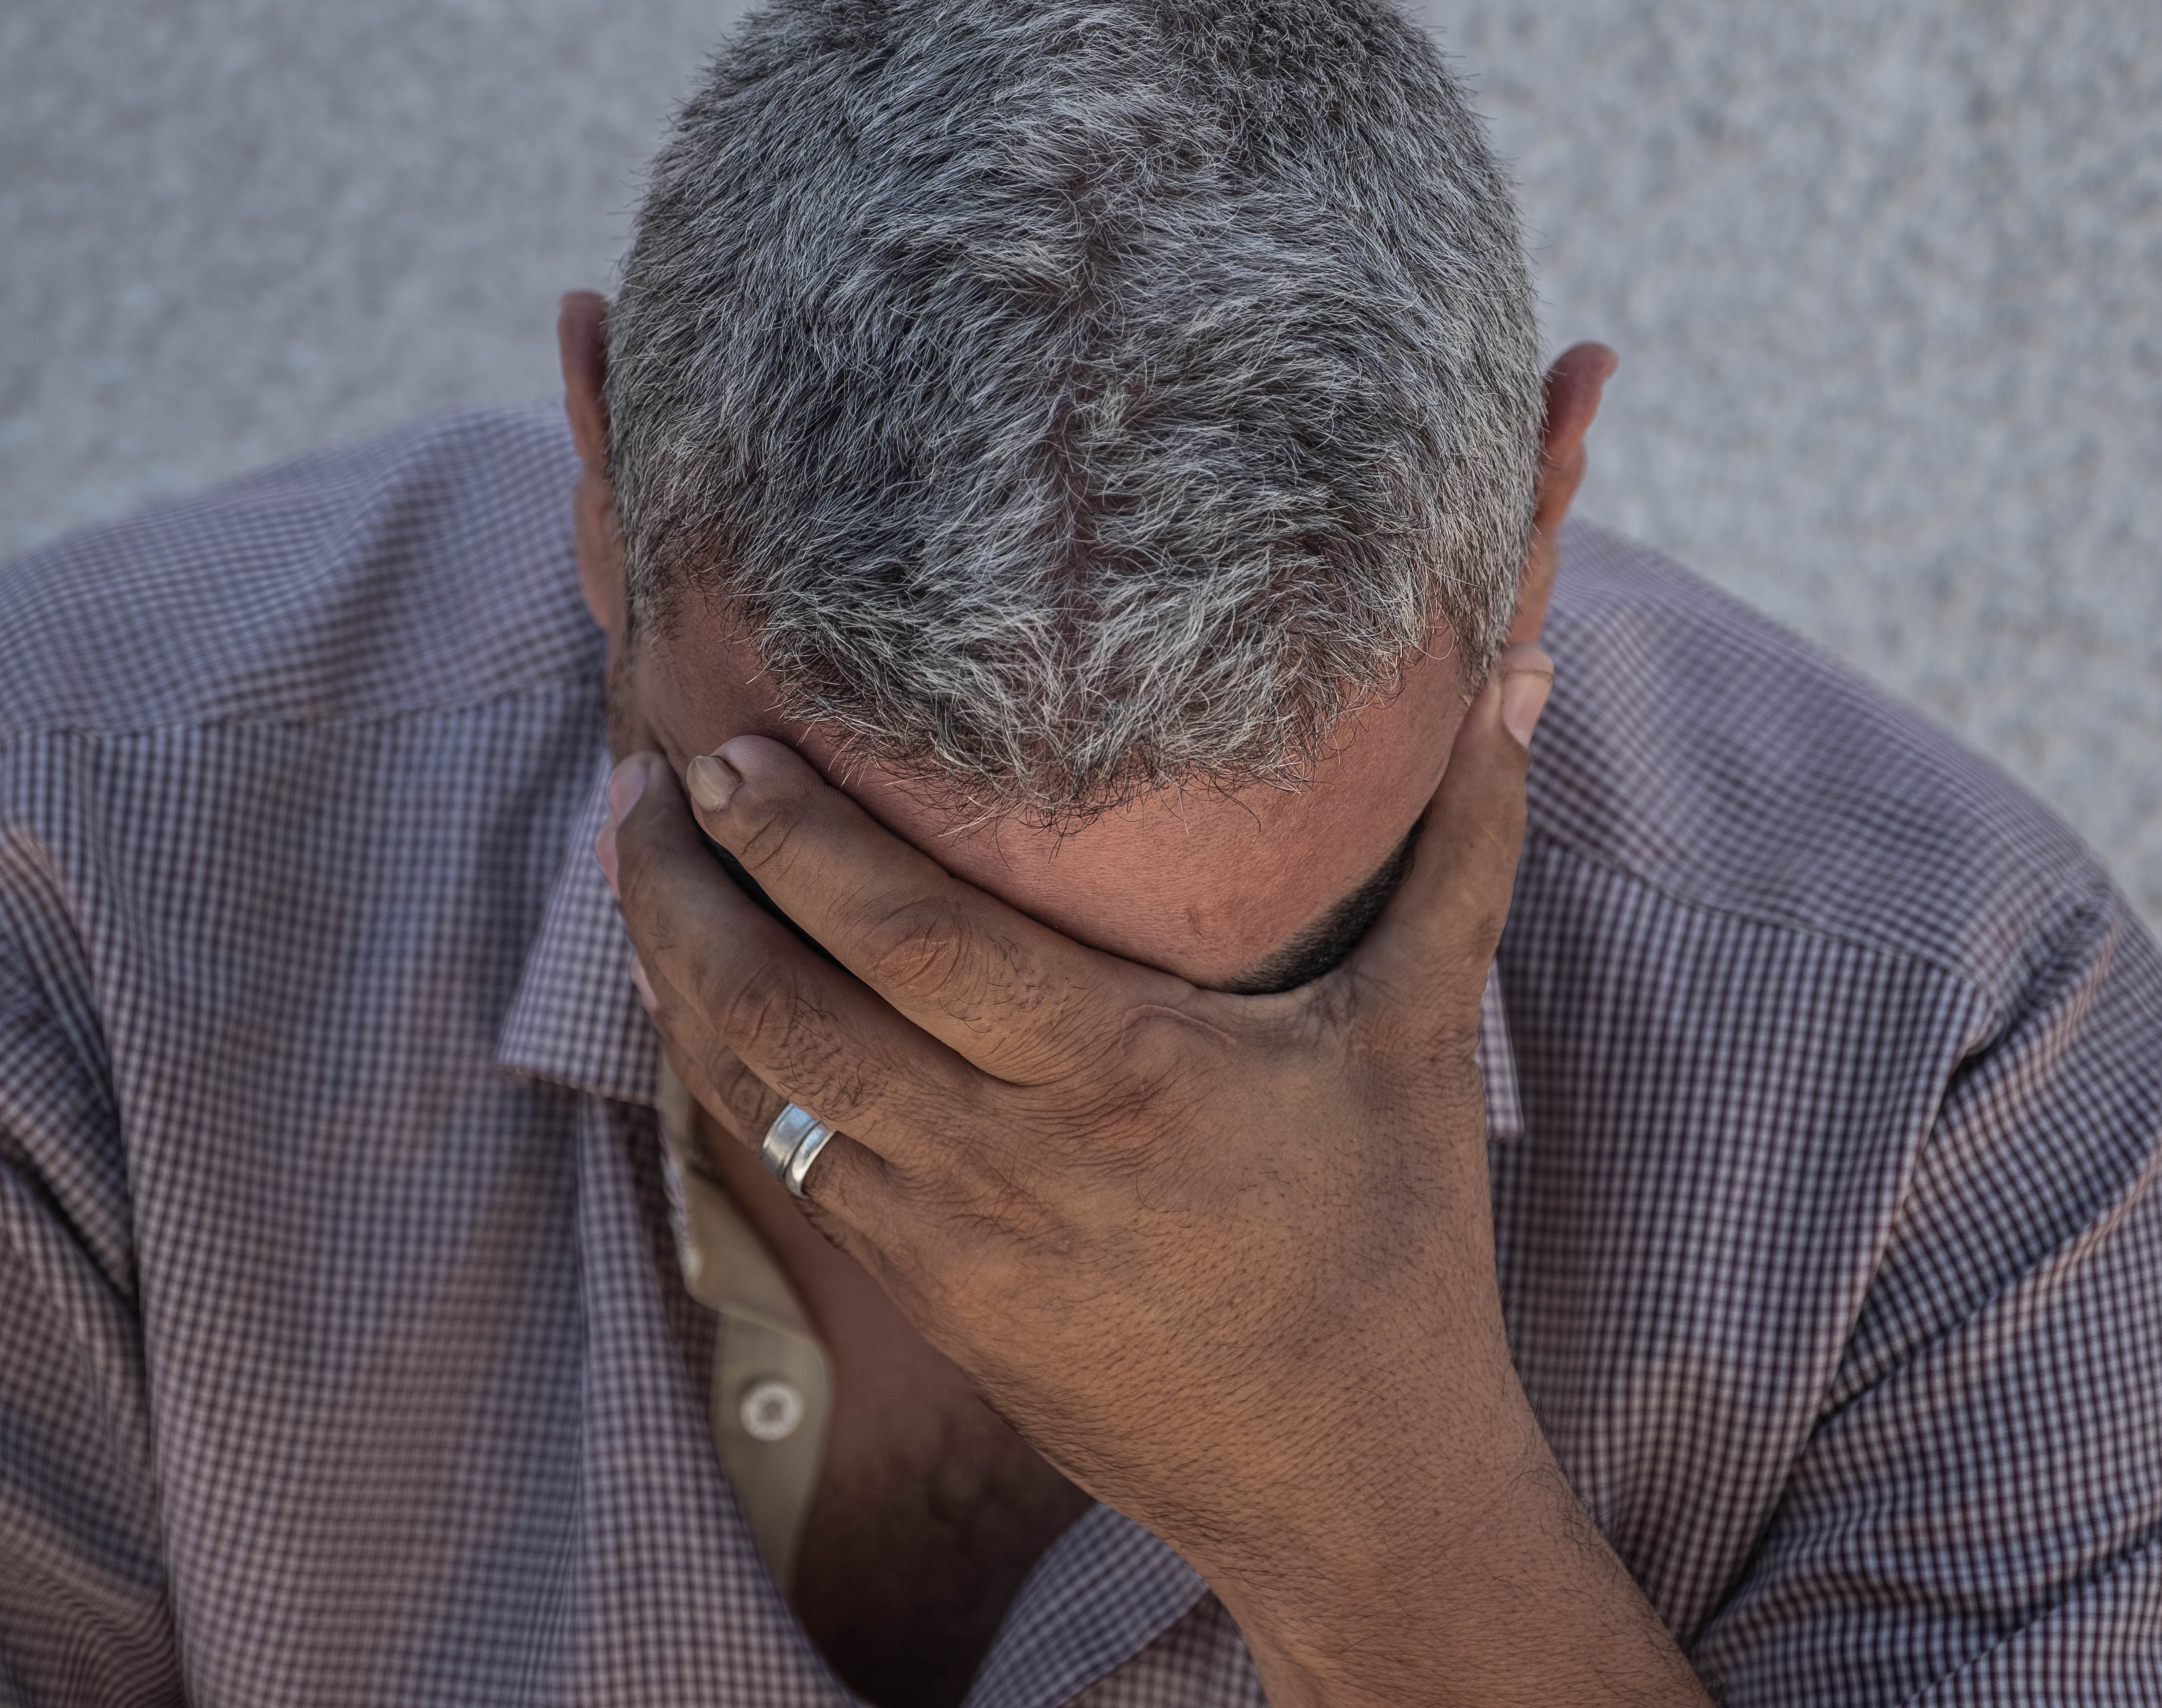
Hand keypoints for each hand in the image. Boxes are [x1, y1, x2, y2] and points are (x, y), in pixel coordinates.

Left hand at [609, 647, 1708, 1703]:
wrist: (1354, 1483)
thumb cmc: (1395, 1249)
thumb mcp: (1424, 1038)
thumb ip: (1465, 850)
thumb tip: (1523, 678)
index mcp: (1121, 1076)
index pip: (910, 939)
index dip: (798, 842)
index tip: (727, 753)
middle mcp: (1009, 1161)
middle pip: (787, 1012)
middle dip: (685, 892)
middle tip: (639, 787)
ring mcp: (951, 1247)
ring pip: (759, 1098)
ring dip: (680, 978)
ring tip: (638, 871)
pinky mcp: (932, 1306)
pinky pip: (789, 1170)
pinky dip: (727, 1075)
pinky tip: (703, 1003)